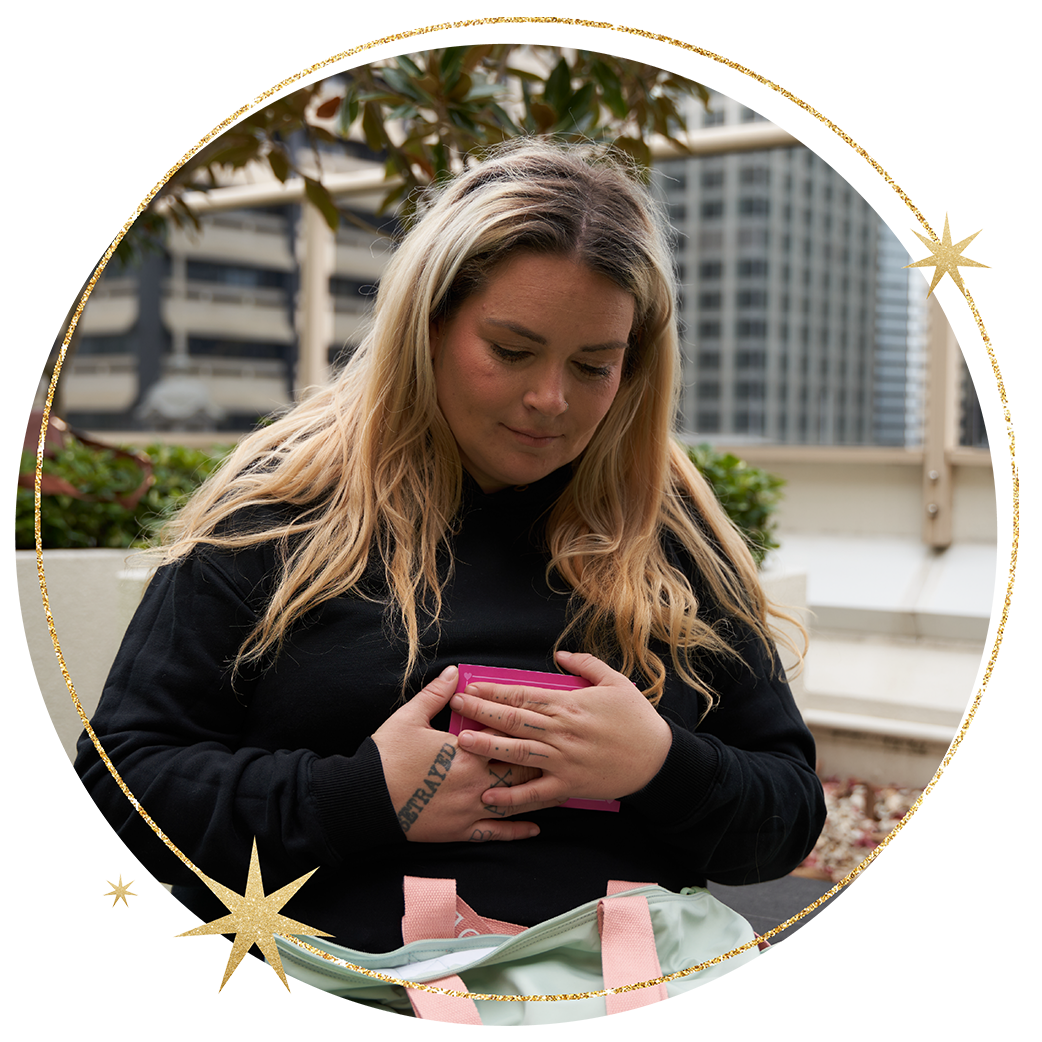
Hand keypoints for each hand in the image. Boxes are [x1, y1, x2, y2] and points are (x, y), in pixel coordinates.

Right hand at [371, 665, 559, 842]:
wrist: (366, 799)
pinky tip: (536, 828)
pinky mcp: (461, 831)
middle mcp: (476, 781)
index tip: (550, 726)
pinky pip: (496, 833)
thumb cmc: (386, 755)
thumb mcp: (410, 717)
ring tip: (564, 789)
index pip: (507, 738)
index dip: (529, 732)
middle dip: (543, 764)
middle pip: (520, 772)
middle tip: (567, 756)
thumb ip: (436, 694)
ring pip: (515, 803)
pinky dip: (517, 831)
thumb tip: (455, 672)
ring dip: (540, 796)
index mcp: (466, 750)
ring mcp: (470, 808)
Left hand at [449, 651, 673, 809]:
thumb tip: (559, 655)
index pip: (524, 694)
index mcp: (570, 705)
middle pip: (514, 719)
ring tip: (461, 741)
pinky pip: (535, 792)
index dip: (495, 690)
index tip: (471, 685)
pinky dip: (512, 796)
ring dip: (488, 746)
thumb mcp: (616, 682)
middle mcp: (562, 731)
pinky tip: (489, 796)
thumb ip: (586, 665)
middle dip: (481, 711)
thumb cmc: (638, 719)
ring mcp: (564, 759)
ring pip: (518, 752)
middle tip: (455, 704)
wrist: (659, 760)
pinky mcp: (570, 785)